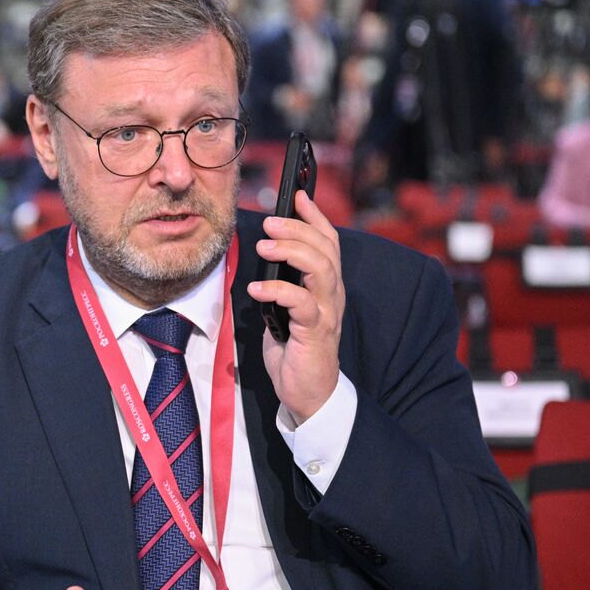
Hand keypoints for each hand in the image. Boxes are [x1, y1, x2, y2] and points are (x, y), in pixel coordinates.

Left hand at [248, 190, 344, 423]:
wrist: (308, 394)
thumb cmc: (295, 351)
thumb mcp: (286, 308)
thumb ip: (282, 282)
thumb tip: (264, 254)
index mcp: (326, 286)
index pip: (329, 241)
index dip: (315, 216)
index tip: (297, 195)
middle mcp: (332, 294)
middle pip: (325, 248)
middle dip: (298, 228)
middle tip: (270, 221)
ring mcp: (326, 312)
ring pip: (320, 269)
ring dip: (291, 251)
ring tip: (264, 245)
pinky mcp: (316, 332)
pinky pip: (301, 303)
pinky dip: (277, 291)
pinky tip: (257, 289)